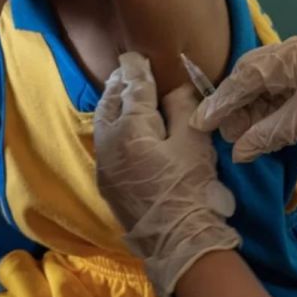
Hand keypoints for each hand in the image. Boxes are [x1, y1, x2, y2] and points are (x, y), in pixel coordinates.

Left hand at [94, 53, 240, 296]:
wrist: (178, 241)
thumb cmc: (190, 188)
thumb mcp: (193, 142)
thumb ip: (181, 108)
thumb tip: (174, 89)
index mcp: (130, 128)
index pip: (133, 89)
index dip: (136, 70)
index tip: (134, 56)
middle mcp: (108, 142)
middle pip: (110, 103)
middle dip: (119, 85)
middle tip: (127, 71)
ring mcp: (104, 164)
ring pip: (103, 123)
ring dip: (112, 104)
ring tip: (121, 92)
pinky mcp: (106, 181)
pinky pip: (104, 142)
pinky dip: (111, 126)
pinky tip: (120, 125)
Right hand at [192, 34, 296, 161]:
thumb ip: (266, 135)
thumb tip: (238, 152)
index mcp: (294, 54)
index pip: (247, 76)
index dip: (222, 101)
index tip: (202, 121)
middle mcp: (296, 53)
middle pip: (252, 75)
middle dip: (234, 104)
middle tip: (217, 129)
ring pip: (265, 85)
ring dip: (249, 110)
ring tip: (235, 135)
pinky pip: (280, 92)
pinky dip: (266, 111)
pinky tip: (255, 130)